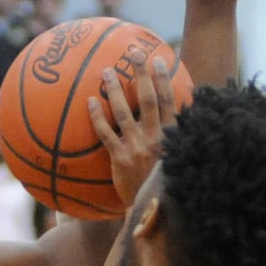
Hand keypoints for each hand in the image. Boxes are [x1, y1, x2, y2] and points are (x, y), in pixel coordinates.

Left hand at [87, 54, 177, 206]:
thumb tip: (173, 115)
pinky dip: (98, 117)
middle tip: (134, 53)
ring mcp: (137, 147)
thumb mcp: (175, 159)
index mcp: (171, 136)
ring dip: (116, 89)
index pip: (170, 102)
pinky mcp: (120, 159)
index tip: (158, 60)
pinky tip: (90, 101)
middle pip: (149, 99)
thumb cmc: (163, 183)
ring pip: (125, 112)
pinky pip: (106, 133)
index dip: (164, 80)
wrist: (152, 212)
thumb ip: (172, 136)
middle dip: (142, 74)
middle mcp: (155, 138)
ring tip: (106, 71)